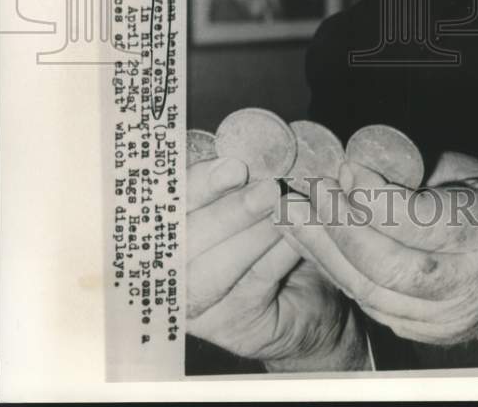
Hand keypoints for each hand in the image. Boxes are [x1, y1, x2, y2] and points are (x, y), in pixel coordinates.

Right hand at [186, 157, 368, 369]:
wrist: (309, 297)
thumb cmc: (272, 237)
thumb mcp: (251, 201)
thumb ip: (239, 183)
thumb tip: (250, 153)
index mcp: (168, 226)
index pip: (171, 203)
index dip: (199, 184)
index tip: (234, 167)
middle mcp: (170, 267)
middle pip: (187, 238)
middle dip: (231, 210)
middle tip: (269, 188)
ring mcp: (194, 301)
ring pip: (217, 267)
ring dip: (255, 233)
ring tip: (286, 208)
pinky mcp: (226, 325)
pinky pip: (254, 282)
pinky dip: (278, 255)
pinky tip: (298, 237)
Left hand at [278, 151, 477, 354]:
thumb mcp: (471, 172)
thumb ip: (418, 167)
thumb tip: (357, 156)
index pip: (418, 220)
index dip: (374, 195)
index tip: (344, 167)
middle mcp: (467, 280)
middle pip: (387, 263)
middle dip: (339, 225)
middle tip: (310, 190)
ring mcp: (444, 315)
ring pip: (370, 289)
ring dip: (324, 250)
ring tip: (293, 215)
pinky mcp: (424, 333)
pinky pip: (368, 303)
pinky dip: (336, 271)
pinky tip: (313, 243)